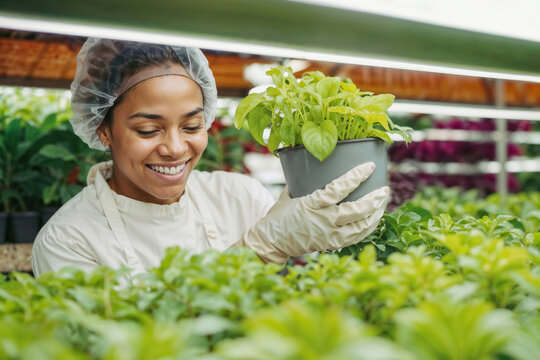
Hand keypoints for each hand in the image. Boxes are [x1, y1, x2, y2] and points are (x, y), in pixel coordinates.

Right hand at [236, 162, 388, 263]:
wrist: (271, 242)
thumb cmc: (278, 216)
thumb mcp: (287, 195)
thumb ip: (301, 182)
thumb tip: (310, 166)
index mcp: (312, 204)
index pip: (339, 188)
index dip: (357, 177)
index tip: (370, 167)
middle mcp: (324, 220)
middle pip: (357, 210)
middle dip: (375, 199)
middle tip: (384, 189)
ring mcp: (329, 235)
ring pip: (361, 226)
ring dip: (376, 213)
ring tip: (382, 203)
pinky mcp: (332, 245)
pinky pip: (356, 237)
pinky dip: (368, 227)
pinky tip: (375, 219)